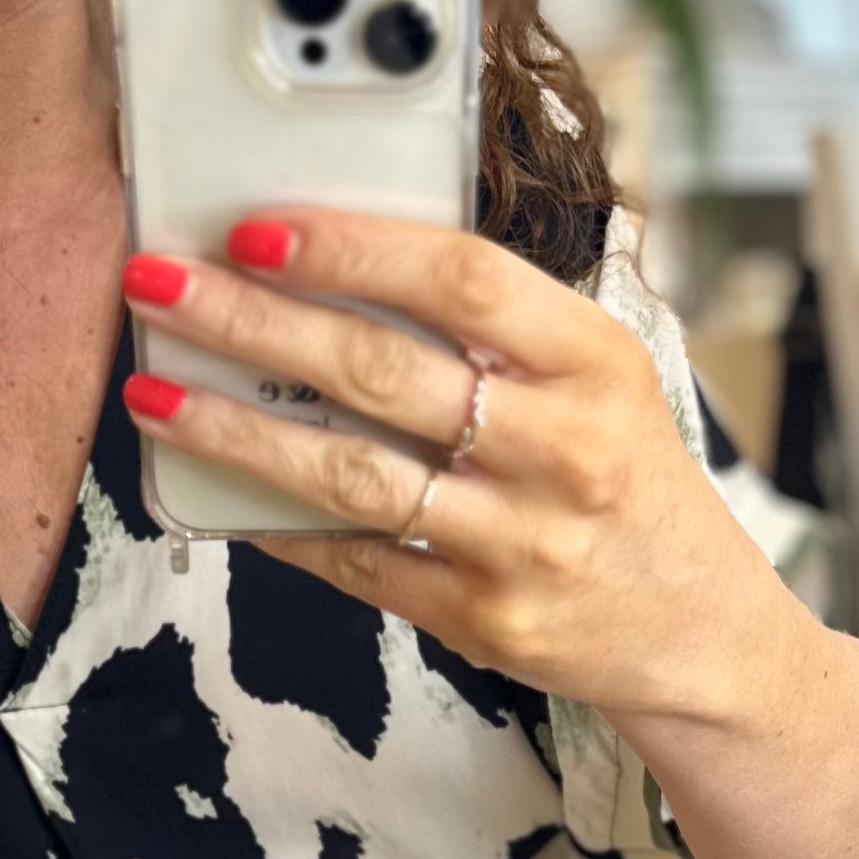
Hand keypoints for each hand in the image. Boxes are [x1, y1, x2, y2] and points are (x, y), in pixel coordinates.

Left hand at [116, 212, 766, 722]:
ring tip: (154, 394)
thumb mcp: (601, 380)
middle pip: (382, 371)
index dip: (351, 246)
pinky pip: (360, 564)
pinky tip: (221, 498)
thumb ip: (500, 326)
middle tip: (160, 285)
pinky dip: (283, 528)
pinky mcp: (487, 621)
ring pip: (352, 474)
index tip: (257, 225)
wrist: (703, 632)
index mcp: (596, 360)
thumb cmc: (631, 481)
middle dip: (252, 323)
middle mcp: (566, 450)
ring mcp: (524, 544)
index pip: (462, 279)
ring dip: (237, 431)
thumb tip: (340, 262)